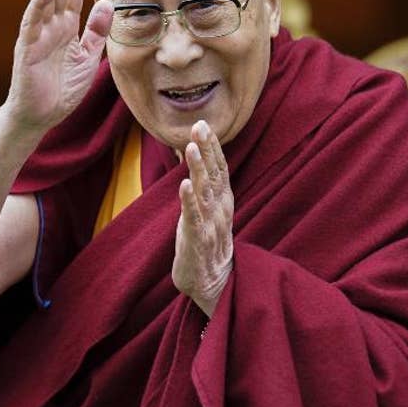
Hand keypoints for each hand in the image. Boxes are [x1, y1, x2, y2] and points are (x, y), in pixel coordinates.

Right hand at [6, 0, 113, 132]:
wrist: (40, 116)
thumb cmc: (62, 88)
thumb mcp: (88, 57)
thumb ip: (97, 31)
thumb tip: (108, 2)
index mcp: (66, 27)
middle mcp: (50, 25)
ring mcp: (37, 34)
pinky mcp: (27, 47)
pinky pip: (32, 22)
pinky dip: (38, 5)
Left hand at [173, 120, 233, 316]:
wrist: (213, 282)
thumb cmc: (206, 241)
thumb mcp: (206, 208)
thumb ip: (203, 182)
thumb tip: (193, 151)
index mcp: (223, 200)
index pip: (220, 168)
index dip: (213, 147)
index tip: (204, 124)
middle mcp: (221, 209)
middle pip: (214, 174)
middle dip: (208, 150)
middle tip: (200, 126)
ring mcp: (211, 225)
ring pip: (205, 192)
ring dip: (198, 169)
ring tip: (191, 149)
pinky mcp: (198, 241)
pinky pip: (194, 218)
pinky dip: (190, 201)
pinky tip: (184, 185)